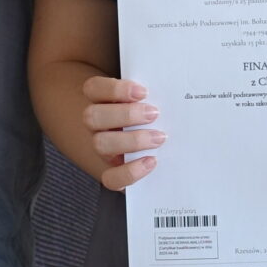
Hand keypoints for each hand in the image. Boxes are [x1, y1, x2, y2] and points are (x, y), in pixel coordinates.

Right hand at [77, 75, 162, 190]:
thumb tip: (174, 91)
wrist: (152, 147)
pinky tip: (151, 161)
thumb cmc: (152, 116)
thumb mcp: (150, 101)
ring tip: (159, 138)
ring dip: (132, 140)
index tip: (143, 92)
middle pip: (92, 116)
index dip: (114, 89)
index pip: (93, 88)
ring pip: (100, 144)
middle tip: (154, 114)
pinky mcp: (112, 173)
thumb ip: (154, 94)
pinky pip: (110, 178)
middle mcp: (97, 125)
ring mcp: (103, 149)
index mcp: (102, 101)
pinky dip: (130, 172)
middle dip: (126, 114)